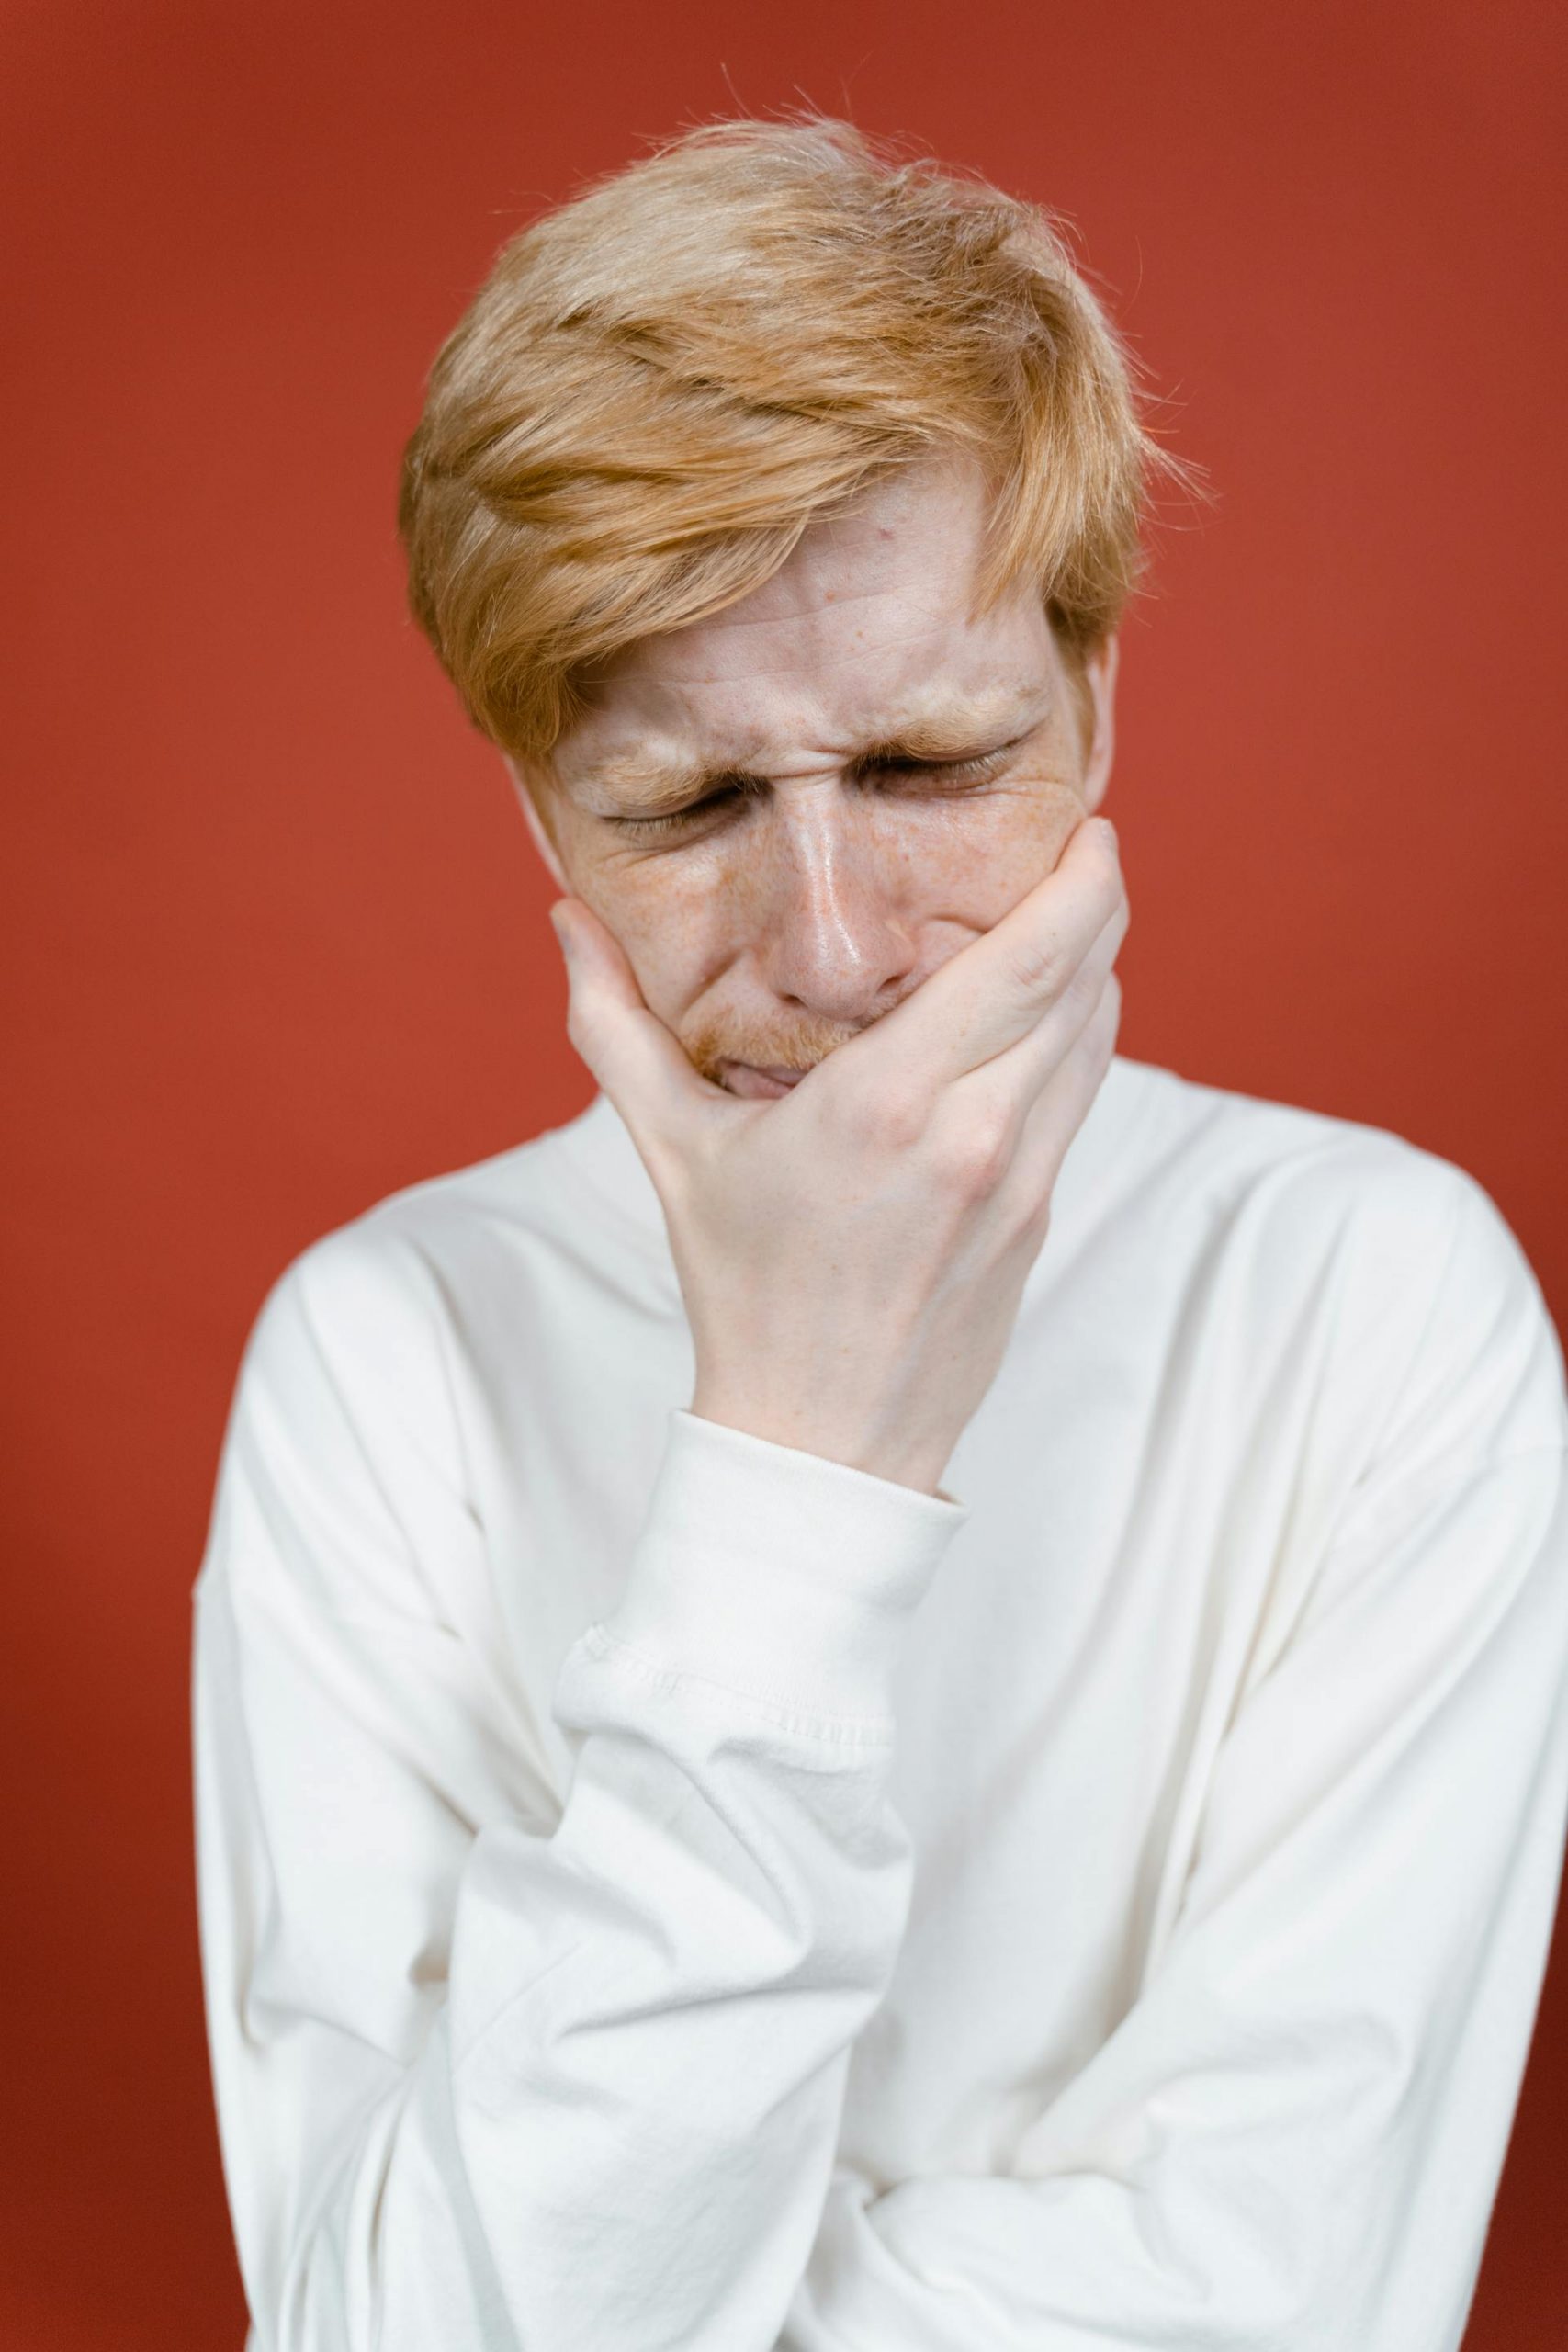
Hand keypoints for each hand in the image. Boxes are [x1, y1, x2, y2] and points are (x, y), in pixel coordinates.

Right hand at [550, 815, 1126, 1495]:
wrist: (820, 1440)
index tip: (1089, 826)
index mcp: (887, 1103)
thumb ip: (617, 1026)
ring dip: (1097, 966)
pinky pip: (1082, 1095)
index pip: (1026, 963)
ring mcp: (1019, 1179)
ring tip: (1075, 913)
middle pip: (1083, 982)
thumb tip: (564, 919)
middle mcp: (973, 1132)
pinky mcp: (1038, 1216)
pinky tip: (1054, 1008)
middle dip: (1099, 902)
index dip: (1078, 885)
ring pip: (1096, 1037)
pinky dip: (1082, 1034)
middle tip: (1089, 845)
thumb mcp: (672, 1152)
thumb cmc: (742, 1291)